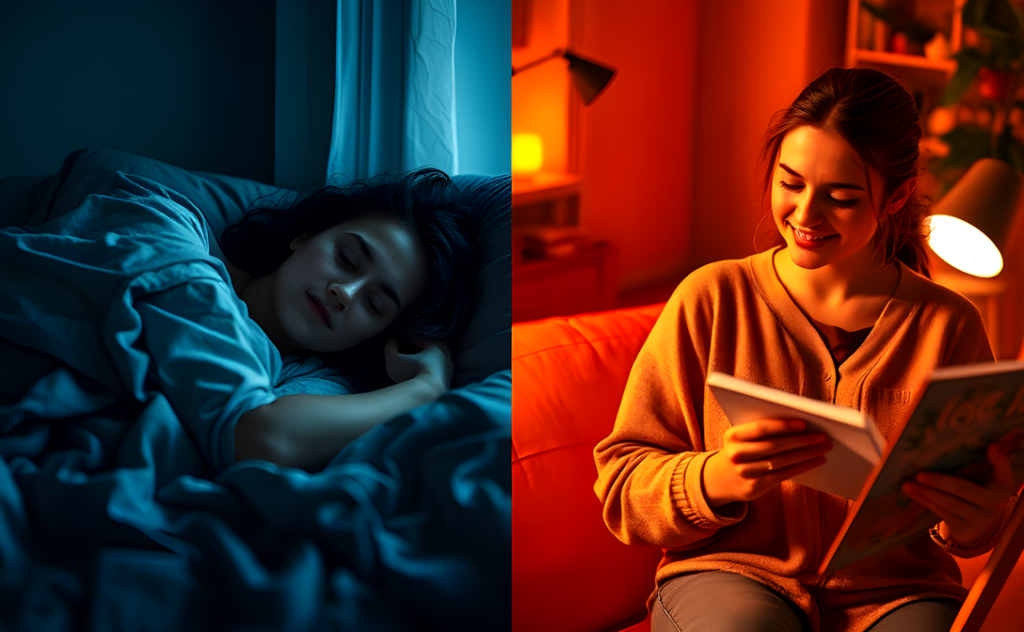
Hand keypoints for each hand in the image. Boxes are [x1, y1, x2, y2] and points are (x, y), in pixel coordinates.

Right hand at [384, 338, 453, 396]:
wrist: (426, 393)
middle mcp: (446, 358)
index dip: (415, 343)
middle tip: (416, 355)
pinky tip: (428, 378)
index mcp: (435, 348)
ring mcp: (449, 371)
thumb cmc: (410, 373)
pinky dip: (437, 374)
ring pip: (442, 363)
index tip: (408, 346)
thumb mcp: (393, 359)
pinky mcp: (450, 383)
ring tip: (423, 367)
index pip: (424, 342)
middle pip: (436, 351)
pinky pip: (443, 375)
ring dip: (434, 362)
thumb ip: (390, 347)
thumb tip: (392, 341)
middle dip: (427, 351)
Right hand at [702, 420, 832, 506]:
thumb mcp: (742, 437)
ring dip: (807, 454)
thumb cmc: (741, 450)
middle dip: (802, 441)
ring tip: (824, 448)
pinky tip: (815, 461)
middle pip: (775, 446)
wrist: (720, 479)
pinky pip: (783, 475)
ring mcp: (745, 472)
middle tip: (823, 436)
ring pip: (782, 461)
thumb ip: (762, 430)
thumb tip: (801, 425)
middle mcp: (736, 454)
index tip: (805, 423)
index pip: (761, 429)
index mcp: (733, 436)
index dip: (784, 426)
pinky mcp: (755, 487)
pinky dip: (802, 467)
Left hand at [902, 443, 1017, 547]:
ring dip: (926, 493)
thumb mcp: (991, 480)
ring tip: (907, 484)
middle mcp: (994, 505)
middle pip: (964, 490)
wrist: (982, 527)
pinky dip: (925, 502)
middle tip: (918, 474)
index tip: (992, 447)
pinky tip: (912, 494)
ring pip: (949, 504)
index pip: (1002, 473)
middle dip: (939, 482)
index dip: (999, 462)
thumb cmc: (982, 493)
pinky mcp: (964, 530)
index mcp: (1002, 488)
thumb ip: (993, 463)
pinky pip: (941, 513)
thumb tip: (993, 445)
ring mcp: (979, 520)